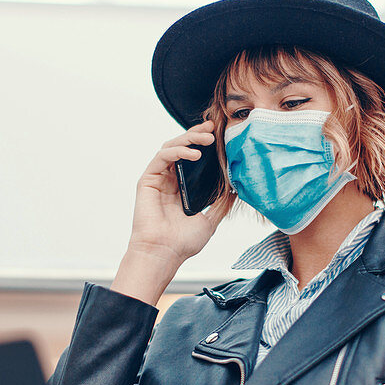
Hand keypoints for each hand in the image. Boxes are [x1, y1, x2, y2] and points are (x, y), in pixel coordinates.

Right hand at [127, 120, 224, 264]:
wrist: (164, 253)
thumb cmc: (183, 242)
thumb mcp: (210, 220)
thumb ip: (220, 204)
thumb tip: (236, 189)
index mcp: (182, 187)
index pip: (193, 158)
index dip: (204, 145)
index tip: (220, 136)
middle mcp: (169, 180)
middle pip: (182, 148)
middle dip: (197, 135)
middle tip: (213, 130)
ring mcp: (158, 179)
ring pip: (171, 147)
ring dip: (189, 139)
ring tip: (207, 140)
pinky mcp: (148, 180)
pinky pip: (162, 157)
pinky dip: (178, 151)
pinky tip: (193, 154)